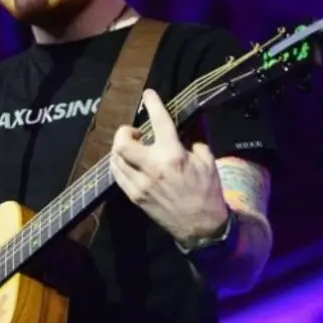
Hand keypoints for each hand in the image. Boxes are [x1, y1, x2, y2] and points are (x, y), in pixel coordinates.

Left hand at [110, 89, 228, 243]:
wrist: (201, 227)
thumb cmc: (207, 192)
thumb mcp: (207, 161)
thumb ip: (194, 140)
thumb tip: (184, 126)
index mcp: (173, 156)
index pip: (159, 122)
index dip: (153, 104)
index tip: (148, 94)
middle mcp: (152, 168)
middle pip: (122, 144)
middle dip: (124, 132)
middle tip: (134, 131)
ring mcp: (140, 184)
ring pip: (115, 159)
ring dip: (119, 148)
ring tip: (131, 146)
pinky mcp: (135, 197)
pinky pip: (117, 176)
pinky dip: (118, 164)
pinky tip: (127, 162)